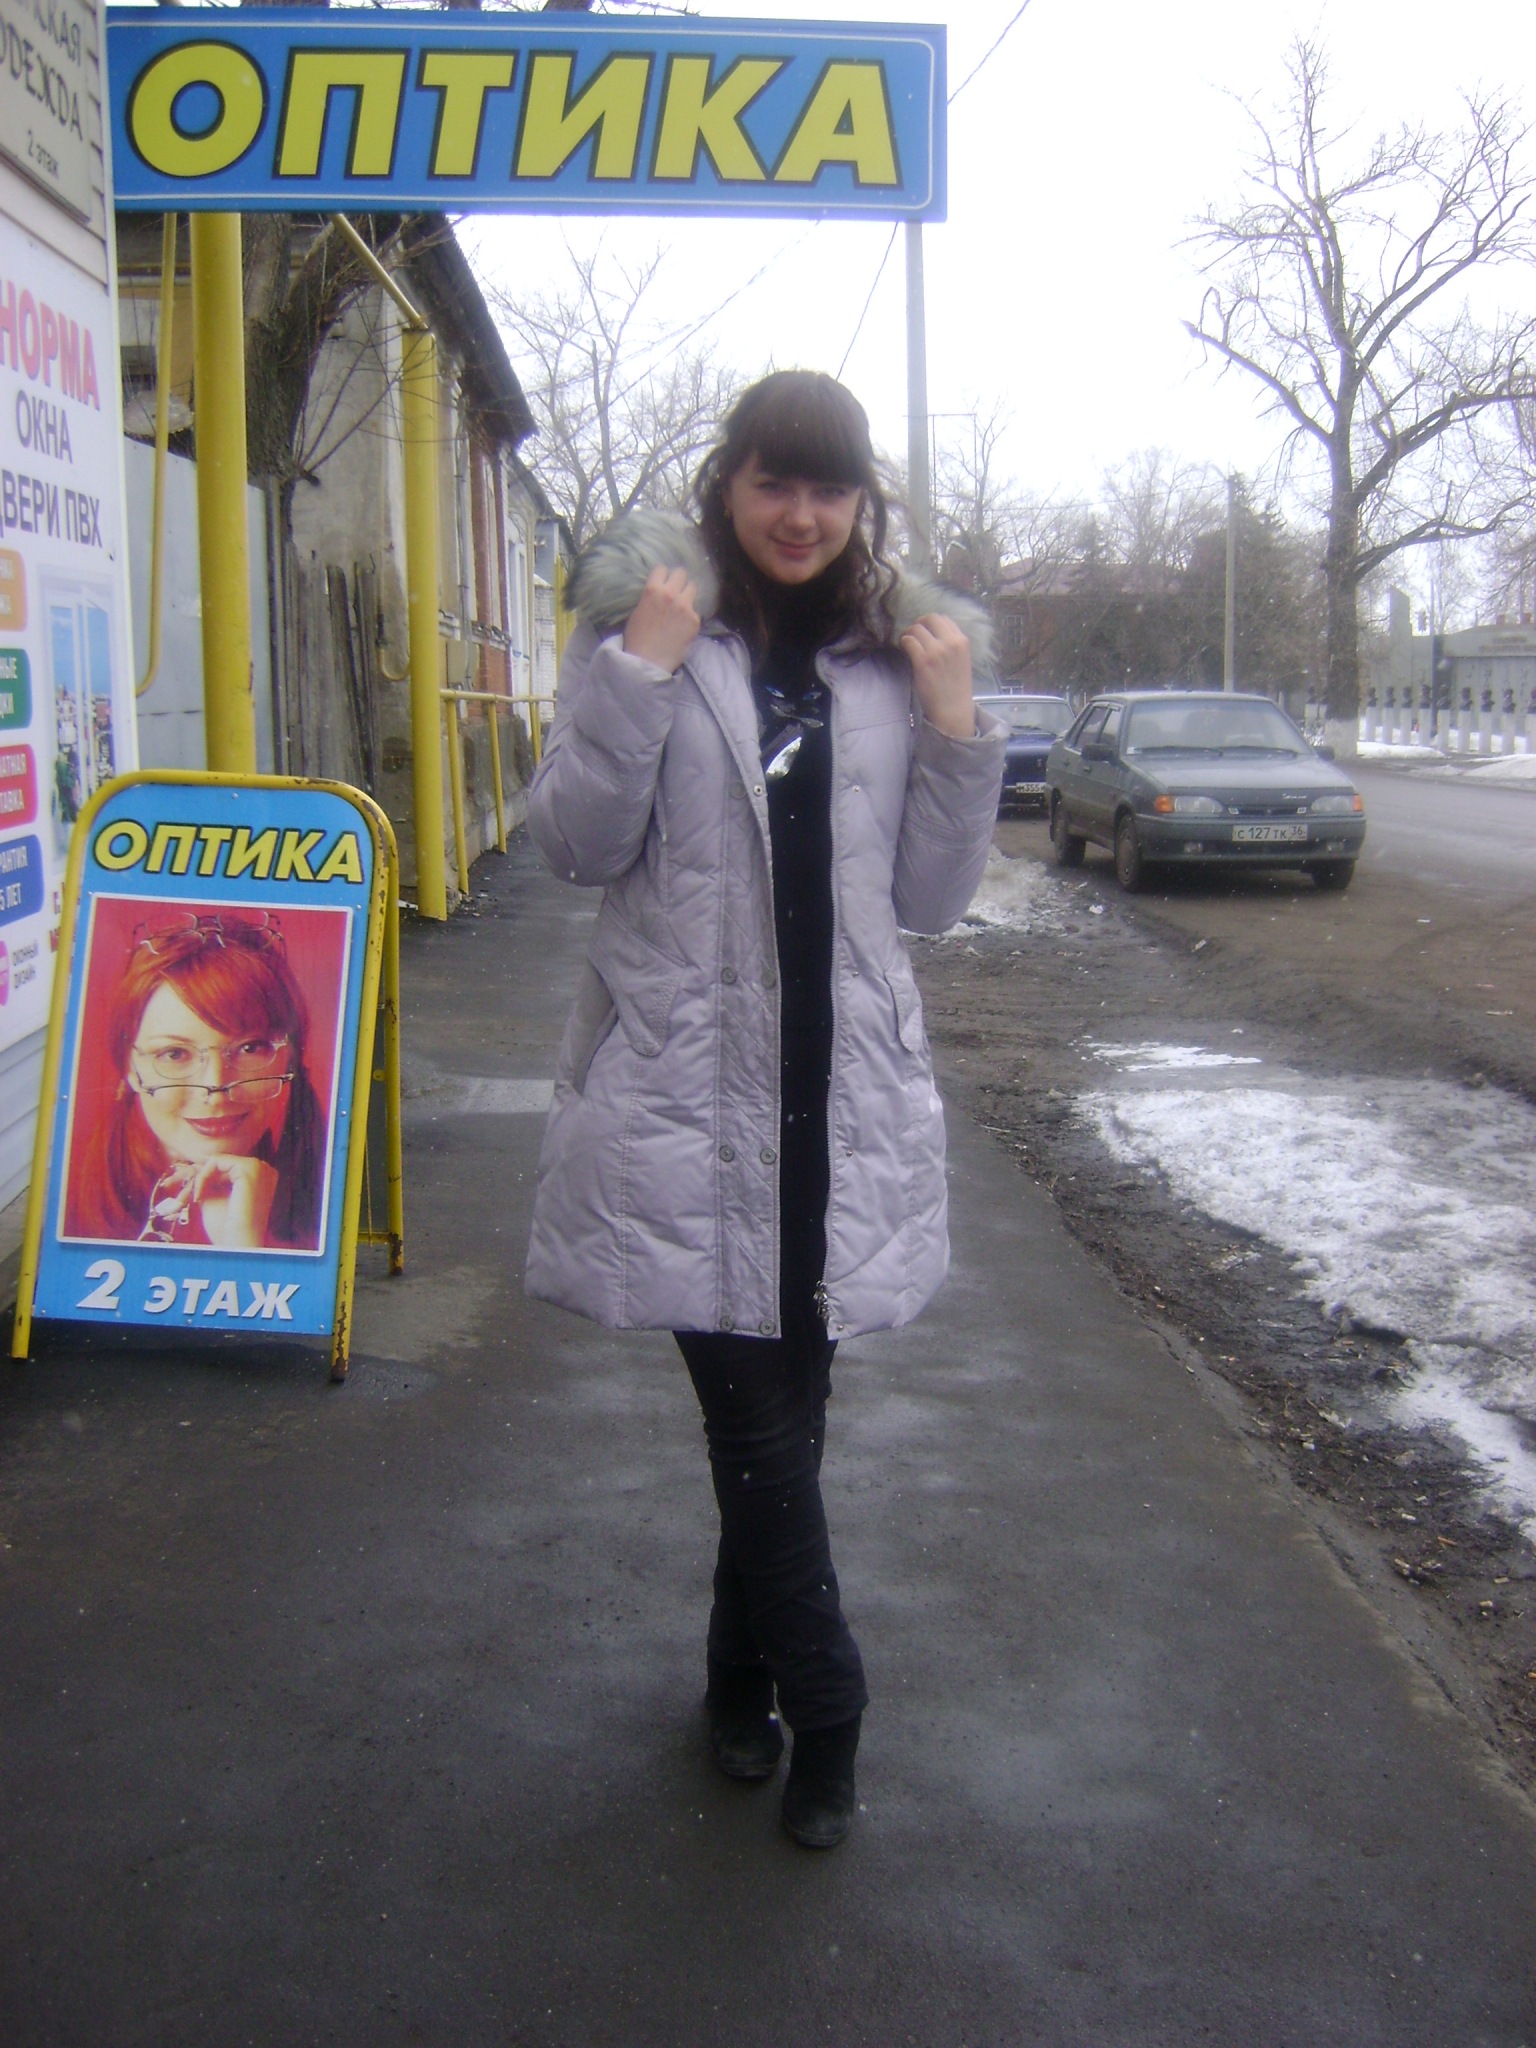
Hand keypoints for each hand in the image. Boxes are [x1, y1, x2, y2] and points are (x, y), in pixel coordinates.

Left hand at [173, 1155, 279, 1247]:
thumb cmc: (227, 1228)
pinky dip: (202, 1177)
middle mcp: (263, 1169)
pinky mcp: (250, 1168)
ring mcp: (259, 1167)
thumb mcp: (214, 1198)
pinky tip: (199, 1196)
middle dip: (196, 1177)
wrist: (236, 1245)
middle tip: (176, 1190)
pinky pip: (216, 1161)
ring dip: (199, 1178)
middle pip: (220, 1163)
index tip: (185, 1192)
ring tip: (191, 1198)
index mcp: (260, 1178)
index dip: (202, 1178)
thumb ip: (207, 1181)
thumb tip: (191, 1167)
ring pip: (217, 1161)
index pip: (225, 1168)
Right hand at [622, 566, 700, 673]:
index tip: (663, 582)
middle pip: (682, 573)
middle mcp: (671, 594)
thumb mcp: (638, 611)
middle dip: (679, 581)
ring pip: (693, 588)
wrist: (647, 661)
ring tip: (682, 606)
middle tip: (676, 591)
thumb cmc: (637, 638)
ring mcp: (685, 607)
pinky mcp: (695, 621)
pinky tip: (683, 626)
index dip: (662, 576)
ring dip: (688, 594)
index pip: (662, 569)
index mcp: (653, 590)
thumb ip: (650, 597)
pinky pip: (695, 611)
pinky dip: (690, 616)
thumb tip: (659, 593)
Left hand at [901, 614, 974, 738]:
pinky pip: (908, 641)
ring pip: (916, 628)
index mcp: (962, 641)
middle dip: (918, 624)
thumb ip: (950, 644)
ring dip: (908, 633)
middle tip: (913, 635)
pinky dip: (903, 642)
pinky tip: (904, 649)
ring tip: (907, 643)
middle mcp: (951, 642)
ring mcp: (936, 651)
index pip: (944, 618)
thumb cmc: (955, 688)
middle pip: (929, 618)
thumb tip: (931, 633)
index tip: (925, 632)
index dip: (931, 623)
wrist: (952, 710)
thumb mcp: (961, 660)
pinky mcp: (923, 661)